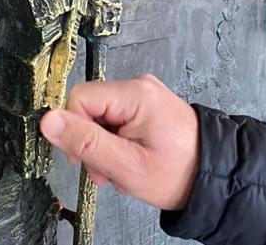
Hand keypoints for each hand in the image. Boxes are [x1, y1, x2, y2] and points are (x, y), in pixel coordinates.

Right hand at [40, 75, 199, 210]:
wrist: (216, 178)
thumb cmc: (179, 174)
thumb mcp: (127, 166)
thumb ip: (86, 142)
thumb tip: (48, 121)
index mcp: (136, 95)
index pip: (79, 99)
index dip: (75, 131)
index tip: (86, 159)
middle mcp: (139, 87)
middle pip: (88, 107)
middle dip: (90, 142)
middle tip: (106, 171)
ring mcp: (143, 95)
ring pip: (99, 116)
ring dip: (102, 146)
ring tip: (119, 169)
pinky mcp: (145, 105)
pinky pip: (113, 119)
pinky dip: (114, 141)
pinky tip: (127, 158)